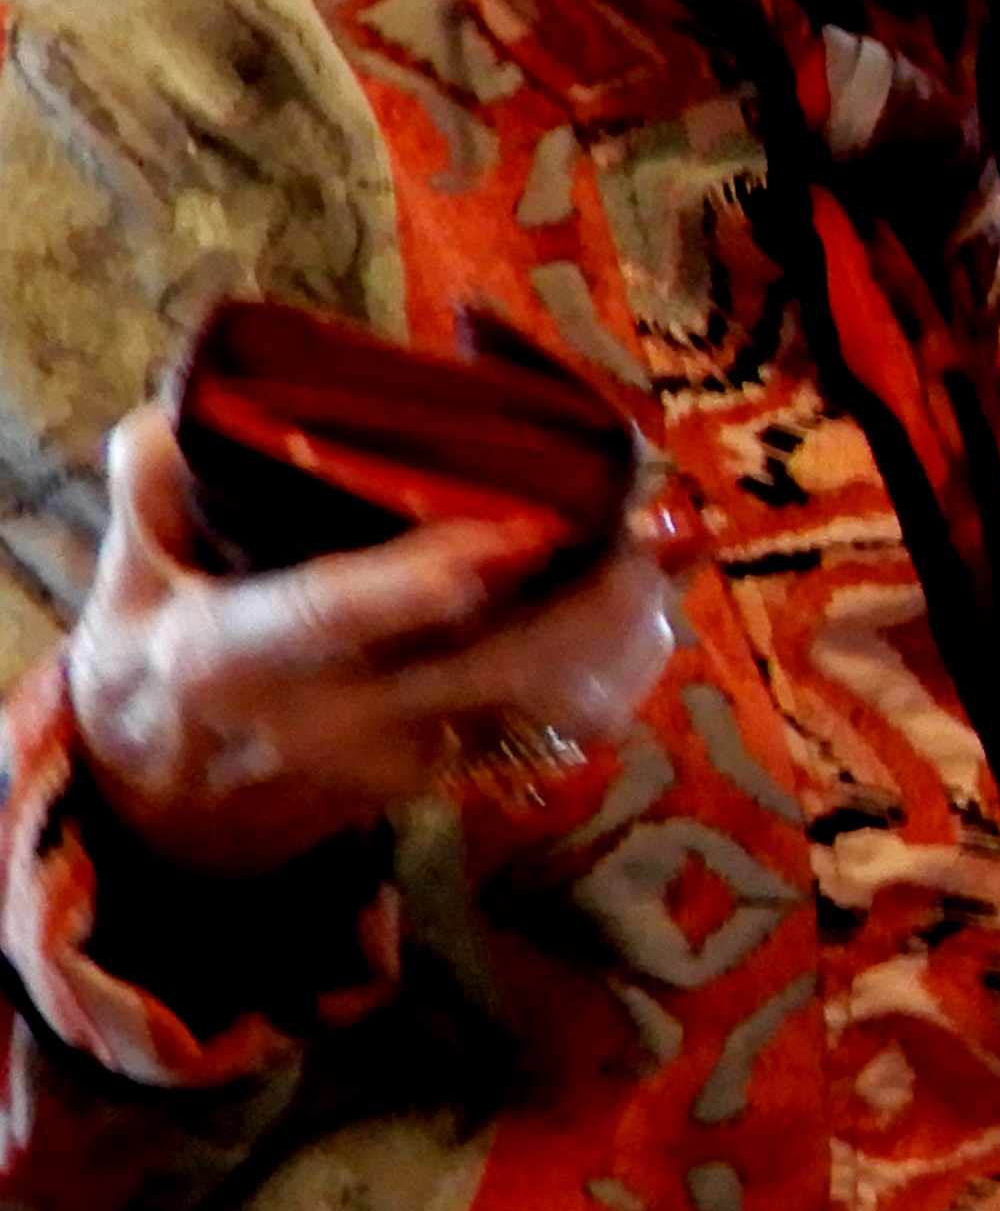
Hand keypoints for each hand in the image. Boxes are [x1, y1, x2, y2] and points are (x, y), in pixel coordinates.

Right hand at [65, 406, 681, 884]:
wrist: (173, 811)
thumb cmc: (155, 661)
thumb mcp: (129, 572)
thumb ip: (162, 478)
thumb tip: (210, 399)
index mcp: (235, 658)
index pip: (331, 619)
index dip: (423, 580)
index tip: (514, 533)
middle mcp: (339, 718)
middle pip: (499, 670)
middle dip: (592, 597)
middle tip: (640, 512)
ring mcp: (415, 758)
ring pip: (560, 705)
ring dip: (628, 625)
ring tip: (659, 539)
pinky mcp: (466, 774)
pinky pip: (570, 720)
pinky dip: (623, 655)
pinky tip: (648, 588)